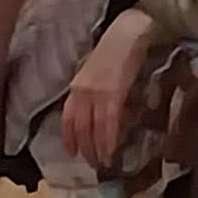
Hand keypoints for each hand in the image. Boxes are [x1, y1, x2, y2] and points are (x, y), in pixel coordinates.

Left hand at [64, 9, 159, 171]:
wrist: (129, 33)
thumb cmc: (119, 48)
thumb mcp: (102, 72)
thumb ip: (100, 91)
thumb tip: (110, 111)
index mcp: (77, 86)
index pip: (67, 117)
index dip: (68, 136)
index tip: (72, 151)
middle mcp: (82, 92)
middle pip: (79, 127)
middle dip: (85, 147)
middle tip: (93, 164)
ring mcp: (96, 94)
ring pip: (92, 128)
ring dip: (97, 148)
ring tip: (103, 163)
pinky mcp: (113, 94)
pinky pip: (108, 123)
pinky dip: (109, 140)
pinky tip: (111, 151)